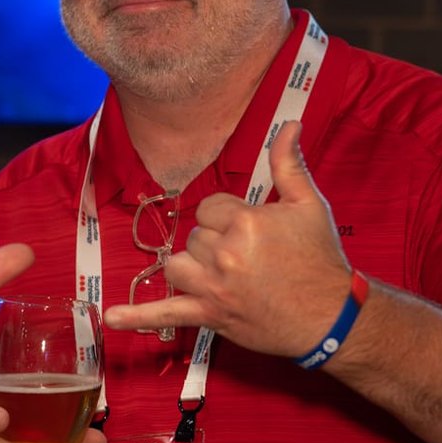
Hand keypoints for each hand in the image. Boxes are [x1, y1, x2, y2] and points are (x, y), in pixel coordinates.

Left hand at [103, 121, 351, 356]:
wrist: (330, 317)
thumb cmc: (320, 259)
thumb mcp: (309, 205)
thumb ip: (289, 164)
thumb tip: (288, 125)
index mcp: (245, 223)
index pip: (211, 207)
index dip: (230, 217)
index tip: (254, 233)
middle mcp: (224, 254)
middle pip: (194, 236)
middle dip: (216, 243)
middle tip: (252, 259)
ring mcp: (213, 288)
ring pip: (177, 265)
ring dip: (192, 267)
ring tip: (221, 274)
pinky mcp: (210, 316)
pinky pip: (166, 314)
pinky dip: (137, 317)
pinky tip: (111, 317)